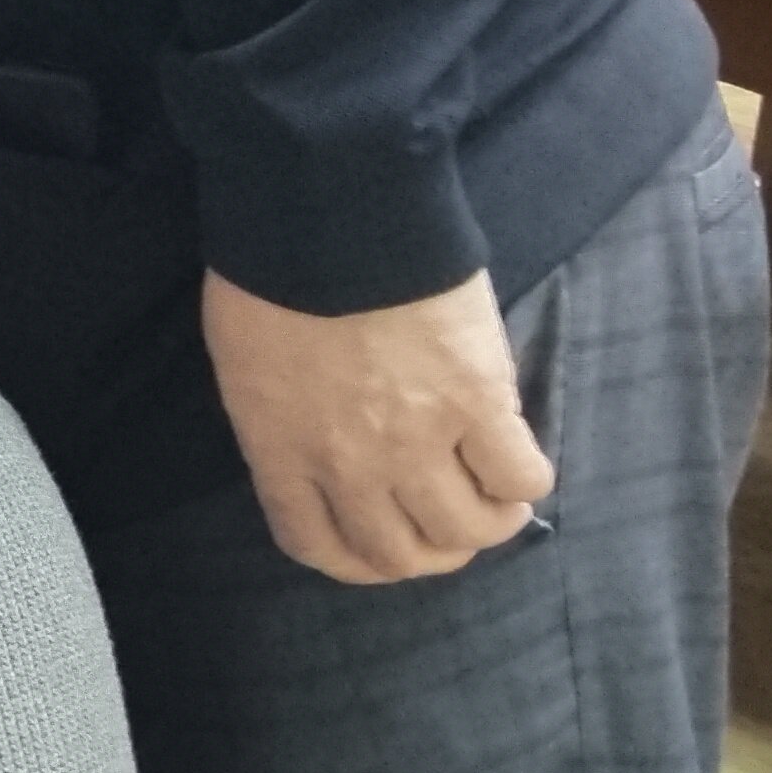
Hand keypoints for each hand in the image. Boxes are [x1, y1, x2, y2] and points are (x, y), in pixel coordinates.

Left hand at [203, 269, 551, 584]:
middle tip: (451, 522)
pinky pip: (519, 476)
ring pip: (466, 529)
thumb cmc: (272, 269)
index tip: (381, 545)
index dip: (356, 559)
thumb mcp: (245, 359)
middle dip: (430, 551)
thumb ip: (278, 419)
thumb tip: (314, 448)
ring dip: (487, 523)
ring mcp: (416, 440)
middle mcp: (348, 464)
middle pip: (400, 553)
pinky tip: (521, 462)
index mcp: (280, 450)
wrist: (330, 212)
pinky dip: (526, 481)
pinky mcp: (478, 404)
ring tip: (497, 498)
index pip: (316, 544)